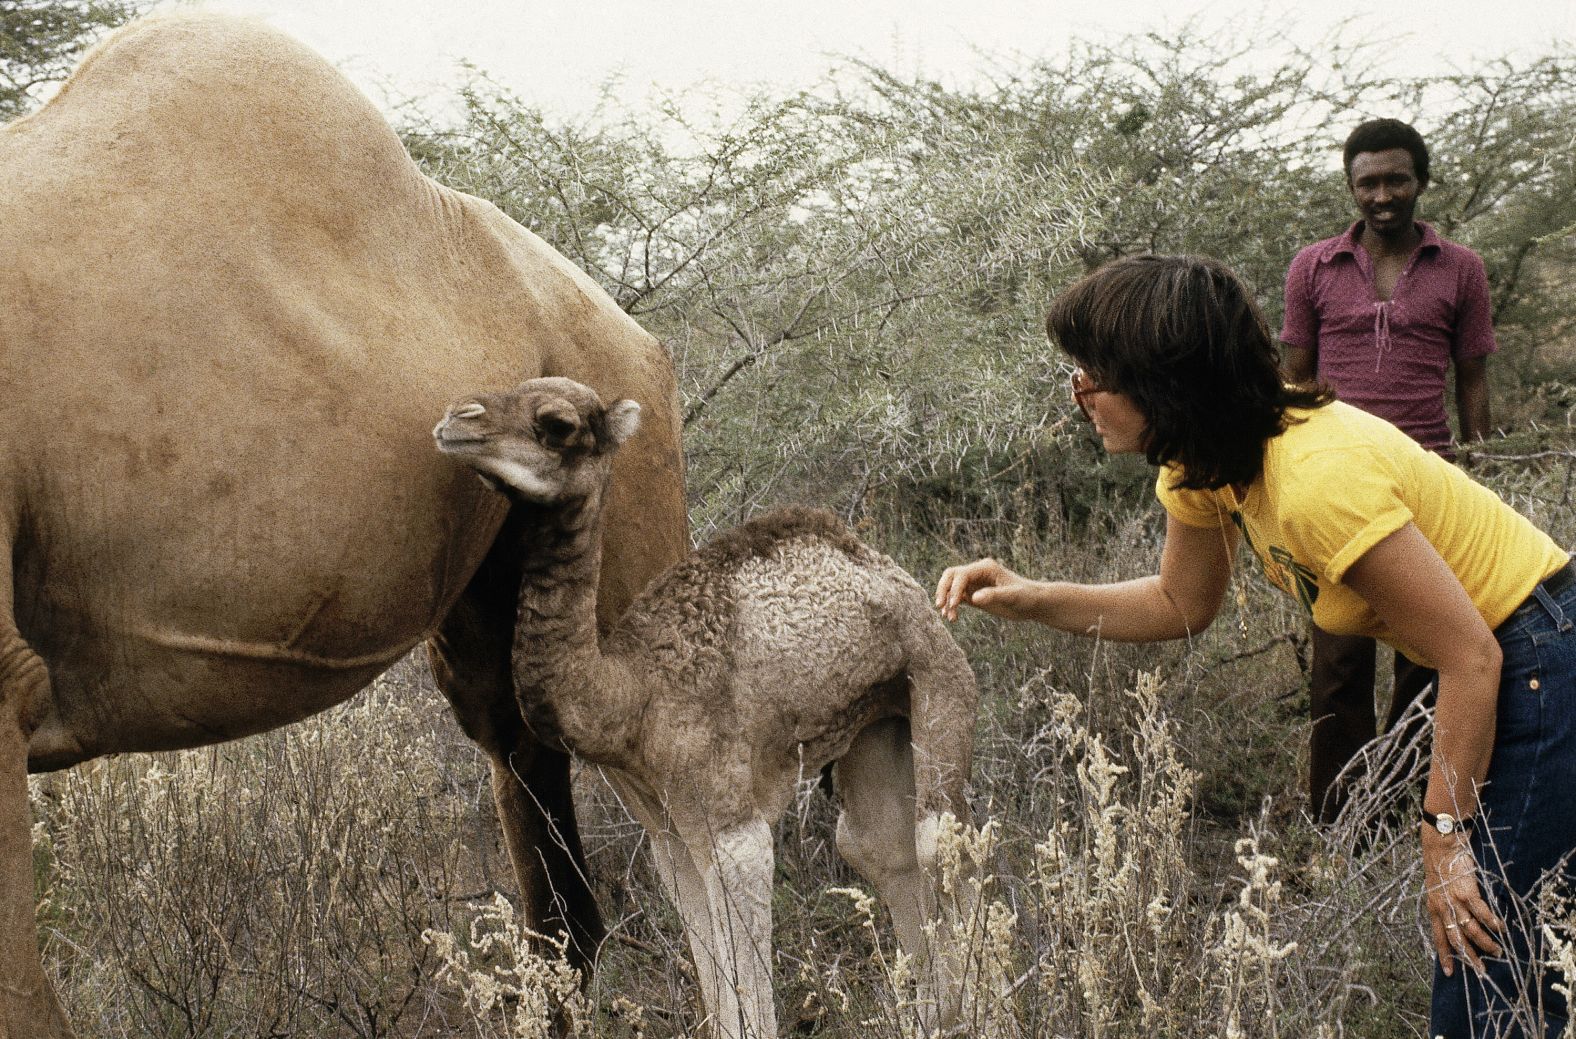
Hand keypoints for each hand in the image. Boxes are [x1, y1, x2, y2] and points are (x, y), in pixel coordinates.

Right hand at [934, 558, 1041, 621]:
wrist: (1033, 603)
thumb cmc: (1026, 596)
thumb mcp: (1013, 596)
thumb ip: (994, 595)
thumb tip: (973, 598)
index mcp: (985, 567)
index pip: (961, 574)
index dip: (954, 589)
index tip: (954, 605)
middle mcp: (977, 573)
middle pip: (950, 576)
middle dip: (943, 590)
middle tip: (940, 607)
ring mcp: (974, 584)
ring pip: (951, 588)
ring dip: (946, 601)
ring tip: (949, 618)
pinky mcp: (974, 595)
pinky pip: (957, 598)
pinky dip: (951, 607)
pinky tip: (952, 618)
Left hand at [1422, 828, 1503, 975]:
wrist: (1441, 848)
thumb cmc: (1441, 868)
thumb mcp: (1437, 890)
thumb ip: (1445, 906)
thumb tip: (1456, 922)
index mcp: (1434, 909)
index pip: (1439, 937)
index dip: (1444, 955)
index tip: (1449, 973)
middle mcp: (1443, 908)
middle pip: (1456, 939)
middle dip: (1469, 957)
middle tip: (1481, 971)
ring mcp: (1455, 901)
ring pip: (1471, 929)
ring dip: (1485, 942)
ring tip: (1497, 951)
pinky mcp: (1467, 892)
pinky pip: (1481, 912)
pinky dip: (1492, 922)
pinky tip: (1500, 929)